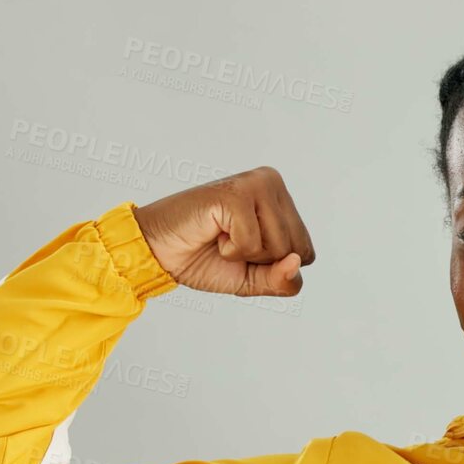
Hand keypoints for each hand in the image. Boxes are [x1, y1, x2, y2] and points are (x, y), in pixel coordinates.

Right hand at [133, 166, 316, 295]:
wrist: (157, 251)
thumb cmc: (203, 258)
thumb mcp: (252, 278)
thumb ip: (282, 280)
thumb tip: (296, 262)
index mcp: (281, 199)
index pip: (306, 253)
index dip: (273, 266)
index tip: (243, 249)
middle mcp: (272, 183)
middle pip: (296, 250)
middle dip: (260, 261)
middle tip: (229, 242)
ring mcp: (255, 184)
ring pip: (278, 247)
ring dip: (243, 254)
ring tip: (220, 235)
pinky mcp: (236, 193)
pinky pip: (251, 243)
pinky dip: (230, 250)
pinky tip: (213, 231)